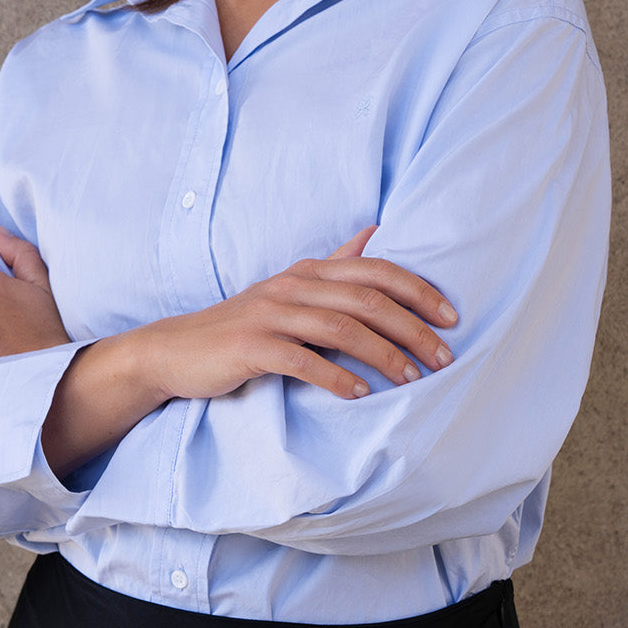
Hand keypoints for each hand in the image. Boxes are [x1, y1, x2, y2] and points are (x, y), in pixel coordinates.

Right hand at [135, 224, 457, 401]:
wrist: (175, 352)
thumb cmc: (241, 325)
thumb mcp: (288, 289)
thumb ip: (332, 264)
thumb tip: (374, 233)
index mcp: (308, 272)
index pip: (375, 271)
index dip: (419, 290)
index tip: (452, 318)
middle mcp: (292, 286)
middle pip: (367, 300)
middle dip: (412, 329)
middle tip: (445, 357)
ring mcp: (270, 315)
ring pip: (341, 328)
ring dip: (383, 355)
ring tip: (411, 379)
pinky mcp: (251, 347)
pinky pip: (302, 360)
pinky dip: (336, 377)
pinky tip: (360, 394)